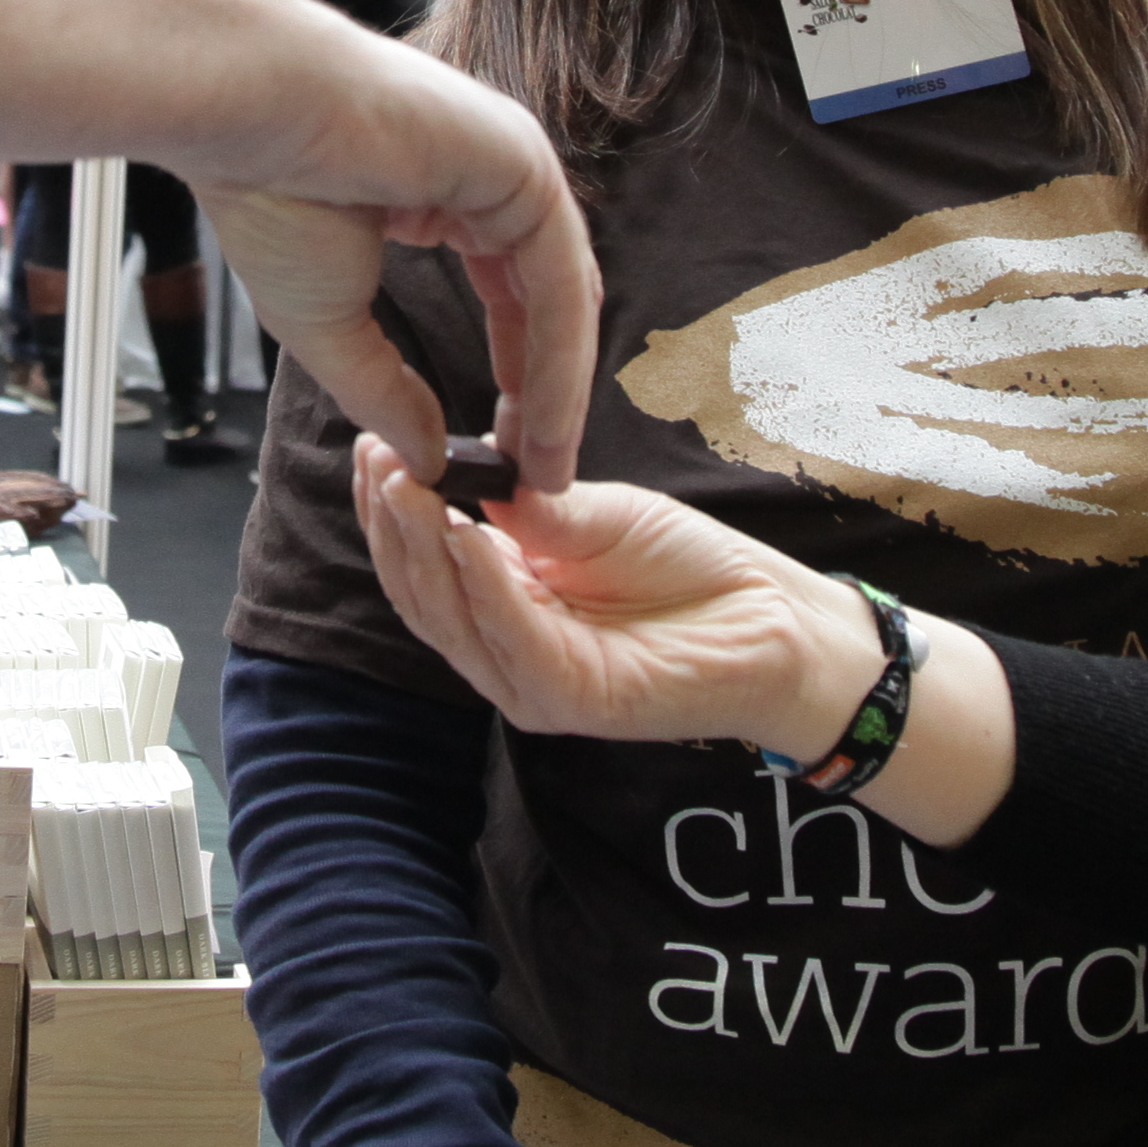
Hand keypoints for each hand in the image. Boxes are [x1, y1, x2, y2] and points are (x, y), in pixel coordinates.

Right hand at [196, 18, 600, 490]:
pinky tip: (546, 416)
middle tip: (541, 475)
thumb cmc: (269, 196)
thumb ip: (385, 393)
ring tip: (547, 466)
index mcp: (448, 196)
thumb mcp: (329, 327)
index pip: (509, 298)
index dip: (517, 380)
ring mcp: (514, 165)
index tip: (509, 453)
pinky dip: (559, 354)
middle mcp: (494, 178)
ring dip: (560, 389)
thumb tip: (426, 461)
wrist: (249, 119)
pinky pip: (559, 276)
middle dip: (548, 395)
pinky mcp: (524, 165)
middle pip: (547, 303)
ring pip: (561, 296)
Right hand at [350, 438, 866, 759]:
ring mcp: (533, 683)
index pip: (424, 563)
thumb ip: (528, 508)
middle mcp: (506, 652)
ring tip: (406, 486)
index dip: (391, 509)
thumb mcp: (594, 516)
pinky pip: (512, 641)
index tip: (373, 445)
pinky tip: (466, 535)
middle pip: (423, 595)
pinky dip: (484, 588)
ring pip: (453, 621)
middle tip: (378, 461)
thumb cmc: (689, 568)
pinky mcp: (571, 700)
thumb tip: (461, 471)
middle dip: (393, 526)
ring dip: (423, 551)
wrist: (774, 619)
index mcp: (504, 606)